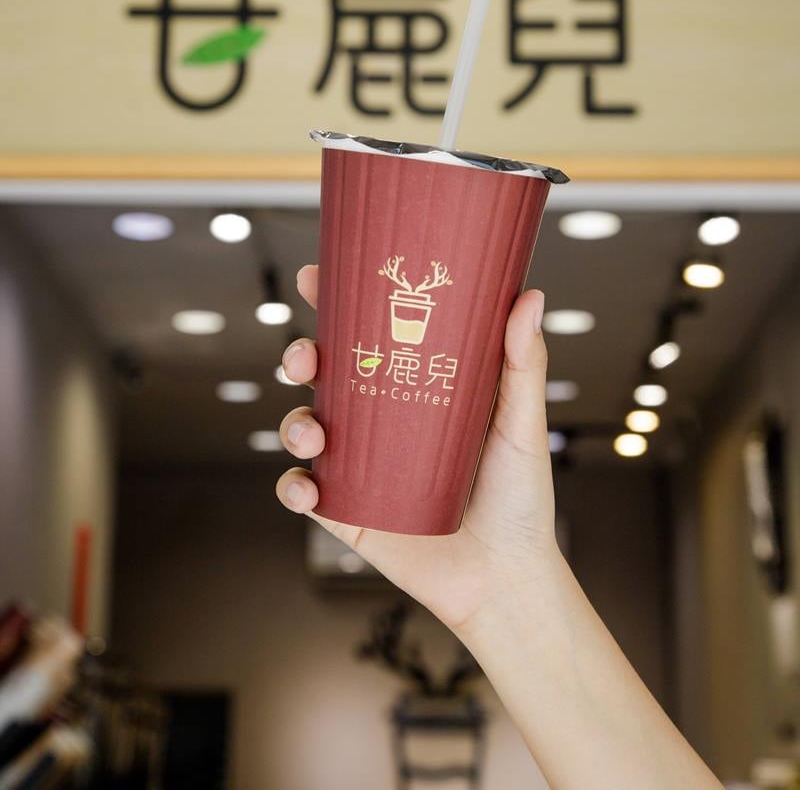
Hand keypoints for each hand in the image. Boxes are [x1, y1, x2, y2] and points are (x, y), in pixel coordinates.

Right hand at [276, 265, 558, 636]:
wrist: (506, 580)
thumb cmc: (520, 498)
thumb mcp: (522, 425)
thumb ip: (523, 364)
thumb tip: (529, 295)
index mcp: (414, 388)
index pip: (369, 335)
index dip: (338, 303)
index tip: (319, 275)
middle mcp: (380, 423)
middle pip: (324, 375)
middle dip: (301, 355)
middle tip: (306, 356)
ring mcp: (360, 466)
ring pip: (305, 426)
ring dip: (294, 420)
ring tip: (314, 431)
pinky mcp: (347, 512)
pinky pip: (303, 491)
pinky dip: (293, 486)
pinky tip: (308, 487)